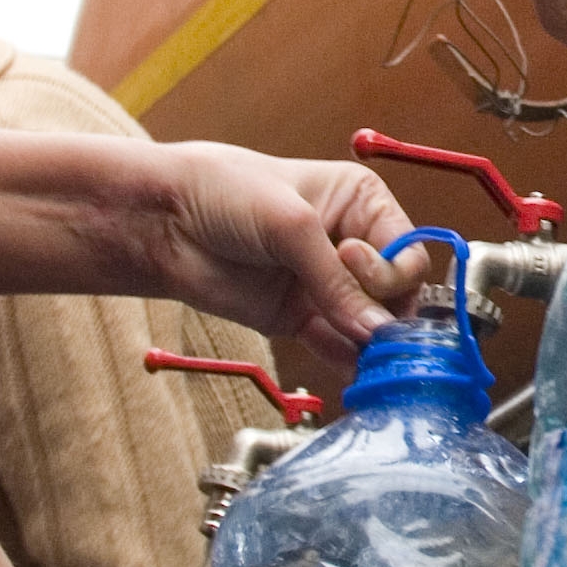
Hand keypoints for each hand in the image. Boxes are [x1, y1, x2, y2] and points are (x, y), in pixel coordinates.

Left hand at [137, 145, 426, 360]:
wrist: (160, 220)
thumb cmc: (224, 193)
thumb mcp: (289, 226)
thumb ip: (336, 282)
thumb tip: (378, 331)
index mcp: (363, 204)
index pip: (407, 250)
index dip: (392, 268)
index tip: (351, 264)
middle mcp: (354, 245)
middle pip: (398, 292)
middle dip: (387, 311)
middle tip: (364, 323)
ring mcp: (328, 285)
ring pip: (372, 323)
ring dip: (373, 343)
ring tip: (371, 360)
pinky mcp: (301, 318)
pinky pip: (338, 346)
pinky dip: (348, 362)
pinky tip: (356, 374)